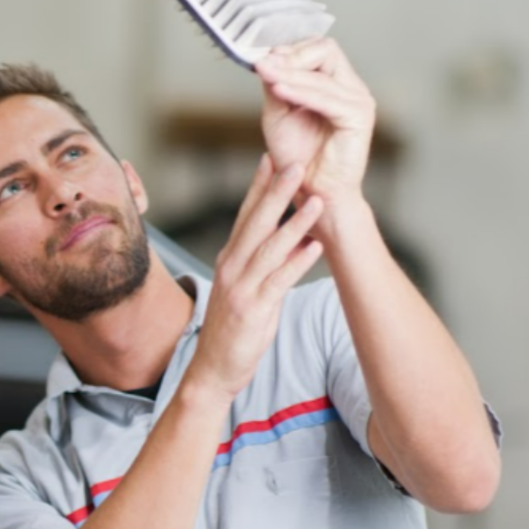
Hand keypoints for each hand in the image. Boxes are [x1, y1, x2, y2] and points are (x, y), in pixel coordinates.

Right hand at [185, 155, 325, 399]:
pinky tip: (314, 248)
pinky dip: (297, 263)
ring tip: (316, 201)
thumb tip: (293, 238)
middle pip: (256, 223)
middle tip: (295, 164)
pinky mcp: (253, 310)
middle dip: (276, 192)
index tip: (272, 159)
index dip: (258, 186)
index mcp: (229, 259)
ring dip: (295, 222)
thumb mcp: (244, 289)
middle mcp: (232, 268)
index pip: (244, 215)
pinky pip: (278, 281)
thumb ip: (264, 263)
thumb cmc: (232, 329)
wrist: (212, 369)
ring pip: (270, 248)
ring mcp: (241, 288)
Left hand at [253, 37, 376, 205]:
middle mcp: (351, 88)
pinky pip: (328, 97)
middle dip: (291, 56)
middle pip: (326, 49)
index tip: (261, 57)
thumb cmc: (298, 157)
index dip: (289, 49)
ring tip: (264, 72)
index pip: (317, 48)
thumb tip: (268, 58)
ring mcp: (359, 101)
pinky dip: (301, 91)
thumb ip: (276, 85)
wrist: (312, 192)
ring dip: (289, 72)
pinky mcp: (359, 118)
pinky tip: (278, 89)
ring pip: (323, 72)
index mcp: (335, 84)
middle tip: (263, 64)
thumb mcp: (278, 114)